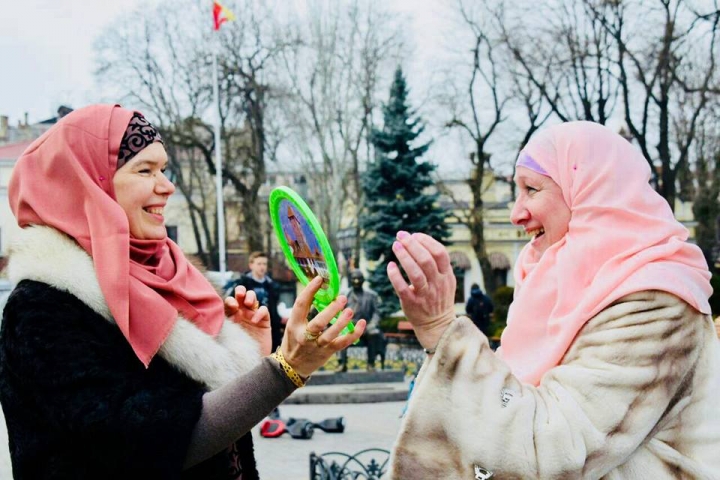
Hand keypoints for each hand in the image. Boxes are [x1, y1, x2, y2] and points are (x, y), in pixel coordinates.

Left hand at [224, 286, 271, 355]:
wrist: (252, 361)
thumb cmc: (236, 351)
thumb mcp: (228, 337)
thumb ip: (224, 327)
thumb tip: (214, 320)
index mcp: (231, 315)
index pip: (230, 301)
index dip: (231, 300)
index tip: (232, 306)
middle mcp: (242, 312)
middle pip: (241, 294)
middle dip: (240, 291)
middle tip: (240, 296)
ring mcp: (253, 315)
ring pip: (252, 297)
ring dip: (250, 296)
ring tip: (248, 303)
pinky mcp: (264, 320)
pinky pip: (263, 309)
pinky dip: (259, 312)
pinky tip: (255, 321)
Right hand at [281, 276, 365, 377]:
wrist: (292, 366)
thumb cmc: (295, 339)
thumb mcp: (294, 324)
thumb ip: (305, 310)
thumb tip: (321, 288)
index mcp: (294, 325)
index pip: (300, 305)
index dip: (310, 291)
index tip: (320, 279)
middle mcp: (305, 336)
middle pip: (318, 323)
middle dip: (331, 310)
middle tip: (342, 298)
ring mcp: (317, 345)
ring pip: (330, 335)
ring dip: (342, 323)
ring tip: (350, 311)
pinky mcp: (328, 352)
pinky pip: (343, 343)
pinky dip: (354, 334)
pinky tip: (362, 323)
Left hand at [387, 231, 456, 350]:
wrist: (437, 325)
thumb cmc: (438, 296)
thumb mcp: (445, 279)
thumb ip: (437, 262)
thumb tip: (418, 240)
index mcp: (446, 275)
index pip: (440, 253)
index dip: (426, 241)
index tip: (414, 235)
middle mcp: (437, 284)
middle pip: (426, 260)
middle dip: (412, 245)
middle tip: (400, 236)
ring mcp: (425, 295)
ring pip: (415, 273)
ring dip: (404, 257)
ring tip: (395, 246)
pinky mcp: (412, 303)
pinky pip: (403, 288)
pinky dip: (395, 276)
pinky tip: (390, 266)